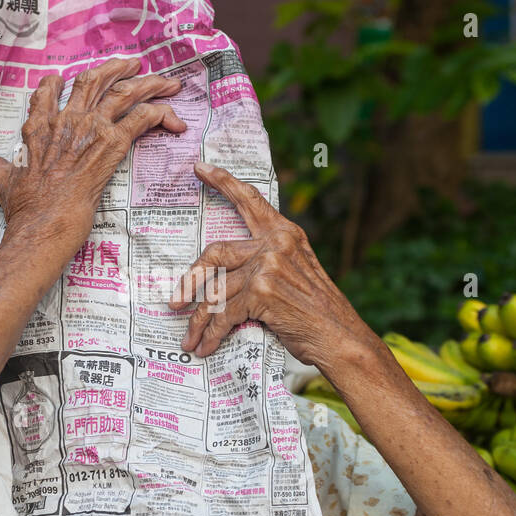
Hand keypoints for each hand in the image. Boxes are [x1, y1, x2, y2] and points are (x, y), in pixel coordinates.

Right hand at [0, 58, 185, 248]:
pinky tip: (174, 118)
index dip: (62, 82)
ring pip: (124, 94)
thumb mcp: (1, 183)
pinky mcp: (112, 145)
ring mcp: (90, 130)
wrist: (44, 223)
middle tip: (135, 65)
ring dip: (149, 84)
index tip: (72, 78)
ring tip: (167, 81)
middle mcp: (66, 121)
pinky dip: (161, 115)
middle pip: (94, 80)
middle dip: (117, 69)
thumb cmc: (24, 208)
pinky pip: (141, 120)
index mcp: (39, 127)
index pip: (50, 92)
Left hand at [168, 162, 376, 369]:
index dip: (222, 182)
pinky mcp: (262, 291)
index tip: (199, 168)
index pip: (249, 200)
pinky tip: (205, 347)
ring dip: (199, 321)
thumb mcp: (297, 275)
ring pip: (216, 291)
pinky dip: (211, 334)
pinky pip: (224, 313)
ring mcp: (268, 265)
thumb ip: (267, 264)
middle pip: (215, 251)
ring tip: (189, 339)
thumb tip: (225, 278)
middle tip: (175, 301)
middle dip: (190, 279)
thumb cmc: (318, 314)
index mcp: (285, 234)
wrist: (341, 338)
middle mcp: (276, 243)